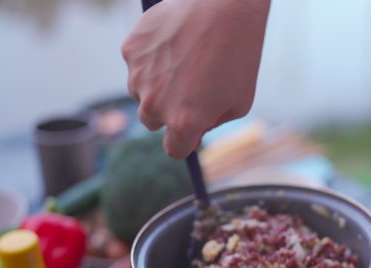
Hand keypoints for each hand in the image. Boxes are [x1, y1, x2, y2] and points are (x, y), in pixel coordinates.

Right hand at [122, 0, 269, 157]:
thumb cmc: (239, 54)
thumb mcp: (239, 101)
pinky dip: (151, 58)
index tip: (191, 132)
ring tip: (185, 59)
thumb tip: (195, 133)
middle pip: (152, 122)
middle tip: (190, 88)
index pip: (174, 149)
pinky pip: (137, 64)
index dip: (185, 141)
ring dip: (157, 84)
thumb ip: (212, 123)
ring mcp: (138, 76)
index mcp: (184, 122)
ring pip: (141, 92)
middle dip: (168, 111)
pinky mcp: (130, 49)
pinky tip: (174, 42)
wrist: (225, 6)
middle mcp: (155, 104)